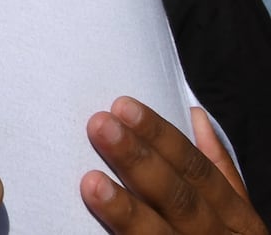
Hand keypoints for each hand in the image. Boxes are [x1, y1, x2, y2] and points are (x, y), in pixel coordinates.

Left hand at [81, 97, 266, 233]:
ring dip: (127, 212)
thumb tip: (195, 117)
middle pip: (179, 201)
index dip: (162, 138)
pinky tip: (90, 234)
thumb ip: (218, 171)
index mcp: (237, 221)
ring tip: (90, 182)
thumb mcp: (234, 216)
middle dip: (140, 162)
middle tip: (100, 125)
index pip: (198, 171)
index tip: (122, 106)